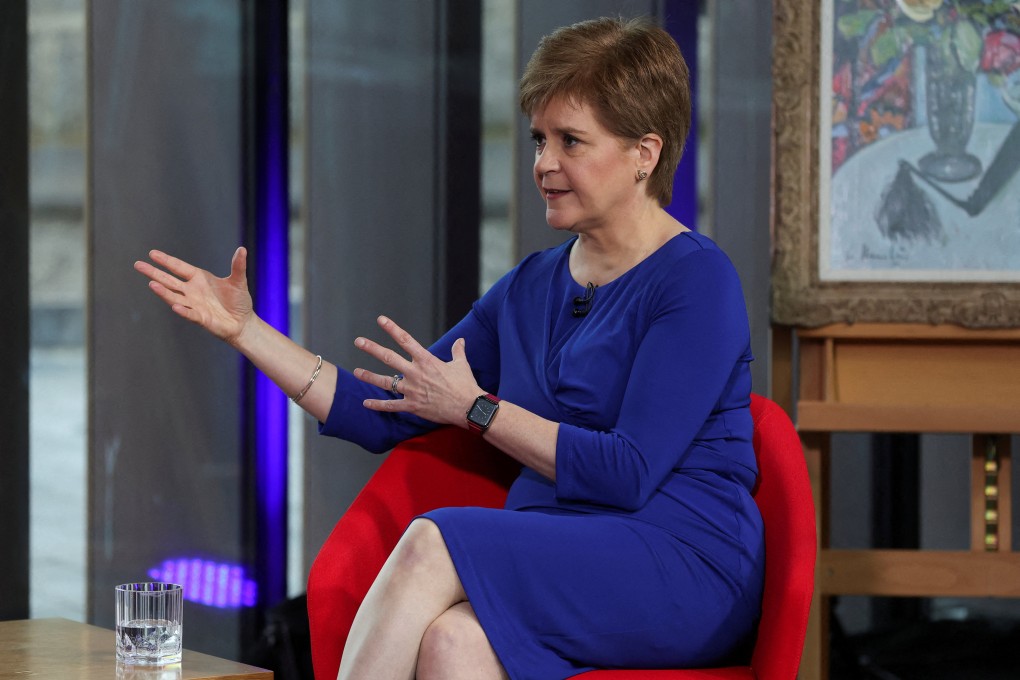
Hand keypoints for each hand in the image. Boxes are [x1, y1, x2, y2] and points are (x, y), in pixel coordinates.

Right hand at [134, 247, 254, 345]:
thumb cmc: (238, 301)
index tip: (152, 253)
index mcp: (199, 279)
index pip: (178, 267)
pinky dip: (182, 310)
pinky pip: (189, 313)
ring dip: (163, 292)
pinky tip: (175, 306)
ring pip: (174, 297)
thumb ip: (238, 266)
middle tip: (138, 265)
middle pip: (169, 280)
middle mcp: (192, 291)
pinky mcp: (200, 318)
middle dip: (154, 273)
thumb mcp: (239, 281)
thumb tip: (242, 249)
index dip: (166, 261)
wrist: (242, 323)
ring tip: (151, 284)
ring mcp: (194, 305)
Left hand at [353, 316, 479, 426]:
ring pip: (386, 382)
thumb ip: (458, 351)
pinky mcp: (412, 406)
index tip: (381, 320)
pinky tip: (366, 403)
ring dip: (370, 376)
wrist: (468, 407)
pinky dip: (378, 405)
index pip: (406, 340)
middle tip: (359, 341)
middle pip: (389, 357)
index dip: (392, 329)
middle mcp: (416, 373)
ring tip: (356, 372)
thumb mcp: (462, 364)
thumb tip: (460, 340)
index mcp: (426, 360)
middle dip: (372, 348)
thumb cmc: (465, 385)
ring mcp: (412, 390)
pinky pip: (391, 406)